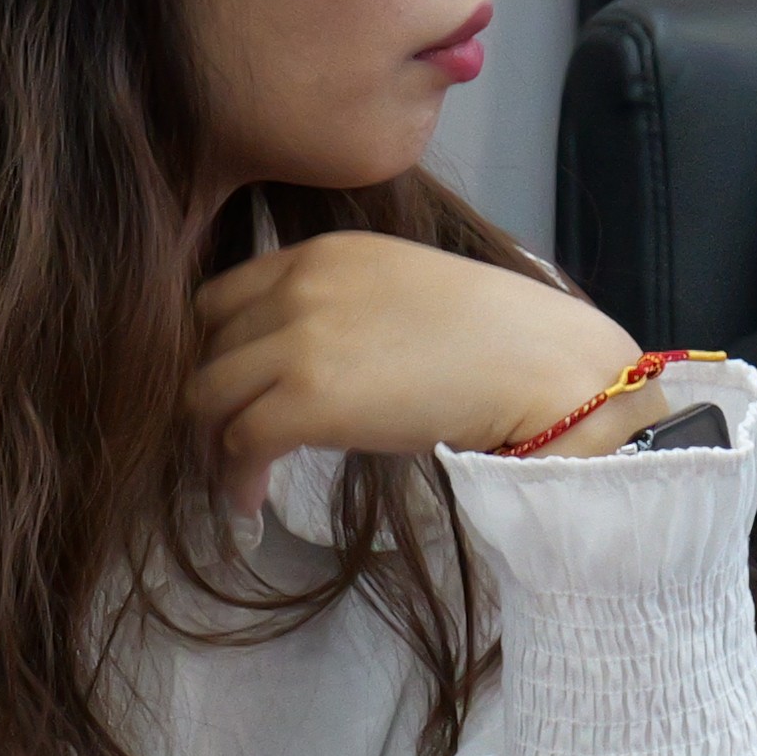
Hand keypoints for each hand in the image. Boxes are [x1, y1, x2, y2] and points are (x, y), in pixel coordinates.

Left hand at [188, 233, 634, 515]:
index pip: (219, 300)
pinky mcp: (306, 400)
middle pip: (205, 349)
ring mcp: (298, 342)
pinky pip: (238, 442)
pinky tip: (250, 501)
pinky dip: (234, 477)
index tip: (228, 391)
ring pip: (207, 397)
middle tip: (226, 441)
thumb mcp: (401, 289)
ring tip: (237, 476)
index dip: (214, 350)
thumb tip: (297, 360)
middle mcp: (299, 288)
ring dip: (212, 443)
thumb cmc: (500, 337)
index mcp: (323, 255)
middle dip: (210, 400)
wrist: (550, 369)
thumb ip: (339, 308)